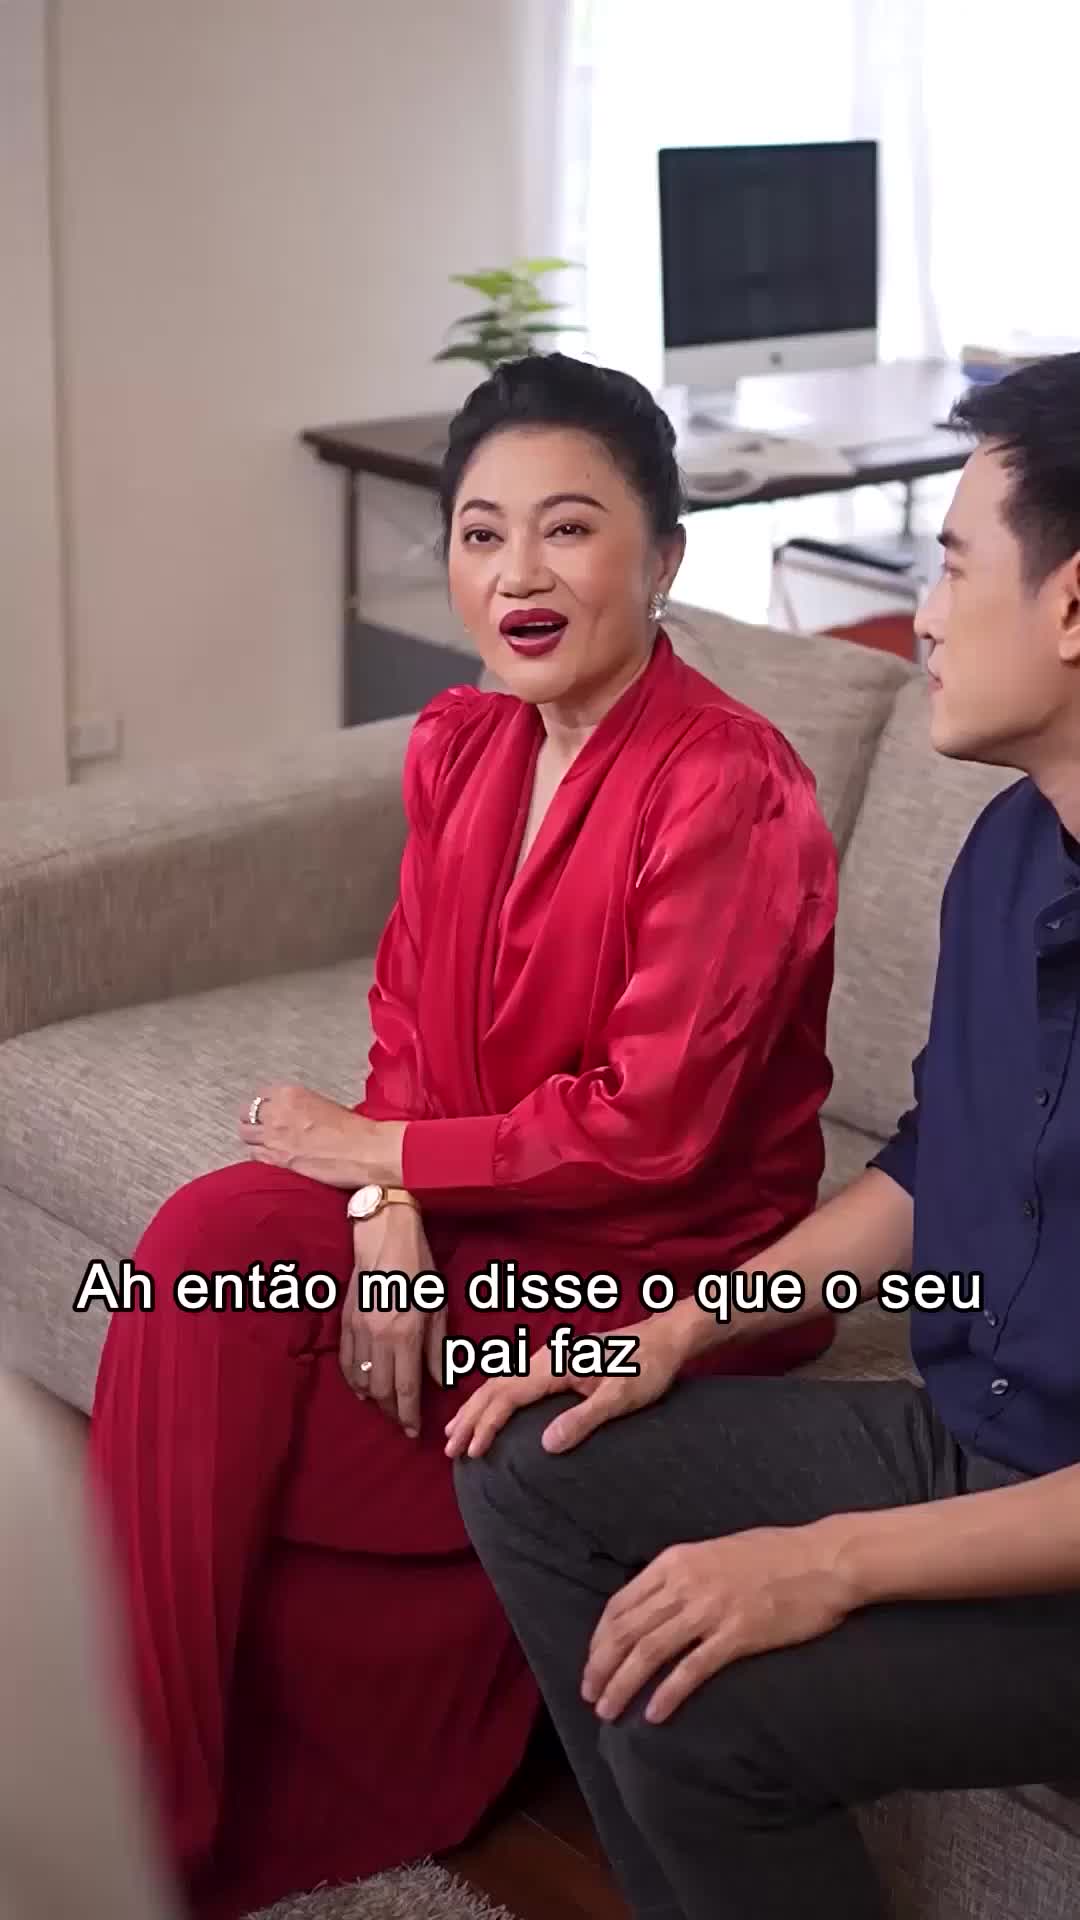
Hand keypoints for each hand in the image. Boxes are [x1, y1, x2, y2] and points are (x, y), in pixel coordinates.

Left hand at [237, 1084, 392, 1186]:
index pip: (260, 1095)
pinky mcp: (277, 1159)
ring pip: (246, 1134)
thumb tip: (292, 1117)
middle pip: (246, 1114)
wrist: (364, 1150)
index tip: (267, 1112)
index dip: (263, 1106)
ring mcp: (274, 1137)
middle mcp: (277, 1112)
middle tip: (262, 1129)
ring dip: (254, 1139)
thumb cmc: (353, 1129)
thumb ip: (299, 1108)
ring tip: (265, 1144)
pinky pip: (254, 1155)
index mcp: (290, 1094)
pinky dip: (259, 1156)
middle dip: (252, 1121)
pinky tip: (271, 1157)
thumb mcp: (323, 1104)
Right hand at [340, 1207, 445, 1435]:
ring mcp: (358, 1330)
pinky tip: (363, 1388)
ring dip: (374, 1399)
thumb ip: (437, 1347)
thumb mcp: (438, 1306)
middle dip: (392, 1412)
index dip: (409, 1415)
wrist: (385, 1237)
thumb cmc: (419, 1268)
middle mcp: (379, 1338)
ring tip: (385, 1407)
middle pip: (382, 1390)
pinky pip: (346, 1362)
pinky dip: (354, 1380)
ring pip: (362, 1379)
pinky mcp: (345, 1322)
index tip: (414, 1432)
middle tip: (401, 1422)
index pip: (406, 1388)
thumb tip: (439, 1381)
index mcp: (406, 1334)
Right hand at [444, 1313, 683, 1459]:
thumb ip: (585, 1419)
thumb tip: (546, 1445)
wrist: (666, 1340)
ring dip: (477, 1407)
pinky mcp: (558, 1364)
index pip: (509, 1396)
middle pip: (497, 1386)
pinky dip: (495, 1398)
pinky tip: (490, 1410)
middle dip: (471, 1418)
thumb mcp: (622, 1398)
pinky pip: (515, 1381)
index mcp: (556, 1364)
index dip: (486, 1424)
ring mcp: (551, 1358)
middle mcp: (547, 1357)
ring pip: (502, 1382)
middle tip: (450, 1449)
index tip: (471, 1452)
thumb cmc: (648, 1368)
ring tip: (456, 1432)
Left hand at [583, 1524, 854, 1725]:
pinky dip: (668, 1693)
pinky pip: (692, 1669)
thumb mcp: (715, 1552)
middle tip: (590, 1696)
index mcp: (676, 1561)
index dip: (600, 1639)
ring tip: (608, 1711)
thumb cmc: (775, 1555)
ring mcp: (711, 1609)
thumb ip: (683, 1575)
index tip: (592, 1664)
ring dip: (623, 1684)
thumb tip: (657, 1603)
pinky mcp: (738, 1634)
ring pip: (650, 1651)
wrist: (824, 1559)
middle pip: (628, 1630)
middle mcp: (685, 1583)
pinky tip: (654, 1715)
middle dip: (601, 1667)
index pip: (621, 1604)